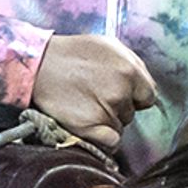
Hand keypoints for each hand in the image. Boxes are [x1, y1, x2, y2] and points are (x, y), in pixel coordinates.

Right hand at [31, 34, 157, 142]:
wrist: (37, 65)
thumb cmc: (72, 53)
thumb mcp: (108, 45)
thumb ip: (133, 64)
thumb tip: (144, 85)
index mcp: (129, 70)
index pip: (149, 96)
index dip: (135, 96)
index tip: (120, 93)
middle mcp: (121, 92)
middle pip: (132, 112)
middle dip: (119, 107)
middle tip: (95, 95)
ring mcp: (106, 111)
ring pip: (120, 126)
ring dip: (108, 121)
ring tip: (86, 105)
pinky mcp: (91, 128)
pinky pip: (112, 142)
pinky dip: (103, 138)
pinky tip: (90, 125)